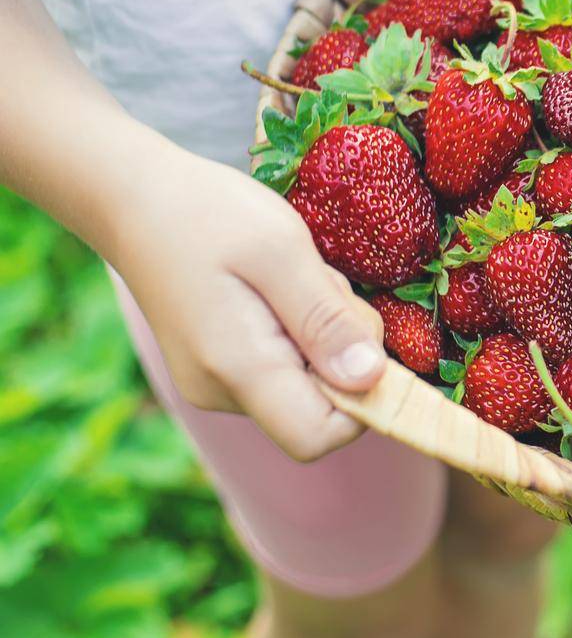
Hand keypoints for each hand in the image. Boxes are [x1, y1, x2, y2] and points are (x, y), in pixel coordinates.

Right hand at [107, 142, 387, 461]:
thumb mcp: (281, 251)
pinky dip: (303, 329)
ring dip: (325, 333)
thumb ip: (327, 319)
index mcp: (238, 370)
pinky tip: (279, 288)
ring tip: (292, 279)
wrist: (134, 200)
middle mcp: (223, 393)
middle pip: (322, 407)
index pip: (318, 436)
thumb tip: (372, 380)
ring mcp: (217, 384)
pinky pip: (287, 364)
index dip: (363, 399)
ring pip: (309, 381)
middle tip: (317, 285)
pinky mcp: (220, 367)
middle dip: (345, 350)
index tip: (362, 334)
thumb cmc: (208, 214)